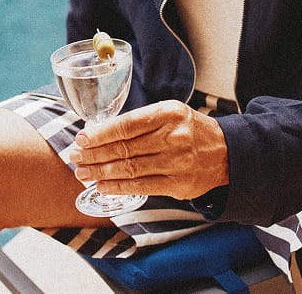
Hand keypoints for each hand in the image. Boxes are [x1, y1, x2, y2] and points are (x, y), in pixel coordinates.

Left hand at [69, 100, 228, 200]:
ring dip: (101, 172)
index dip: (101, 133)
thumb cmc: (190, 129)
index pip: (127, 124)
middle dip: (95, 153)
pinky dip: (118, 187)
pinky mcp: (177, 184)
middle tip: (75, 156)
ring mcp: (176, 162)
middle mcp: (174, 136)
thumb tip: (101, 132)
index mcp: (169, 113)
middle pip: (125, 147)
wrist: (226, 152)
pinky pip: (141, 186)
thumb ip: (141, 121)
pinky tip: (102, 186)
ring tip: (83, 172)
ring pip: (130, 168)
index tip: (82, 137)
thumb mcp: (170, 113)